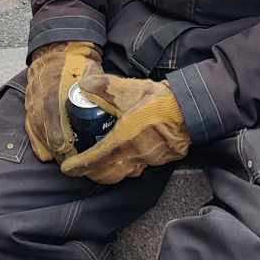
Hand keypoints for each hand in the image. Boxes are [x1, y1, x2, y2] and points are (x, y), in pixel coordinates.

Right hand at [23, 40, 98, 161]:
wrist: (56, 52)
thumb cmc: (76, 63)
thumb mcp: (90, 69)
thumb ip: (99, 85)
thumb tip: (114, 100)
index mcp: (54, 82)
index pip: (51, 107)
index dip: (56, 128)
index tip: (64, 145)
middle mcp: (39, 93)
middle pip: (41, 123)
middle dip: (54, 144)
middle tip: (70, 160)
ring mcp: (32, 100)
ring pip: (35, 127)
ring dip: (47, 145)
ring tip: (63, 160)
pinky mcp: (30, 106)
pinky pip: (30, 127)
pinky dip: (37, 143)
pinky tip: (46, 156)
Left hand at [60, 67, 189, 184]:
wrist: (192, 108)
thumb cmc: (160, 101)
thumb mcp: (128, 90)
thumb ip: (103, 87)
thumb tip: (83, 84)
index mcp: (123, 141)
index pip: (95, 160)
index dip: (78, 166)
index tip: (67, 168)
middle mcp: (136, 155)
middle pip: (109, 174)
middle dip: (93, 173)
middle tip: (83, 167)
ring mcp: (151, 160)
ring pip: (125, 171)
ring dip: (111, 169)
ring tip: (102, 161)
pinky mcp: (163, 159)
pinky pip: (140, 166)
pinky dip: (128, 164)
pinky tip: (127, 152)